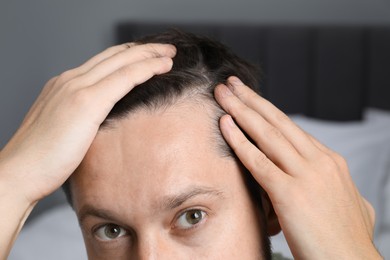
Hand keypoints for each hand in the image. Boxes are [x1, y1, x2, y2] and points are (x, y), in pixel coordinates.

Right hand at [0, 43, 175, 203]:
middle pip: (114, 55)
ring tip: (170, 54)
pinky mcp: (86, 102)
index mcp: (64, 86)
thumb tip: (103, 125)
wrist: (19, 172)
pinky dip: (146, 68)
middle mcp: (69, 80)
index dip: (128, 56)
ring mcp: (76, 88)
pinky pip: (124, 78)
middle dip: (143, 49)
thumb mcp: (63, 129)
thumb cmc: (41, 160)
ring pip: (122, 61)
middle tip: (165, 49)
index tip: (147, 57)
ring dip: (149, 55)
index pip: (102, 62)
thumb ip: (82, 120)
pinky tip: (163, 66)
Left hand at [214, 77, 380, 258]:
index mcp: (330, 161)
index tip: (249, 99)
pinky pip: (258, 161)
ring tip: (221, 93)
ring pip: (267, 133)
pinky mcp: (290, 194)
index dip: (267, 111)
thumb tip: (336, 182)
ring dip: (240, 110)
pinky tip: (225, 124)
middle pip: (278, 122)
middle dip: (251, 99)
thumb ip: (336, 186)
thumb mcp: (349, 203)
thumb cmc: (347, 238)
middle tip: (230, 83)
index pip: (291, 129)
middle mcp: (319, 161)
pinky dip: (239, 140)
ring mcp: (306, 175)